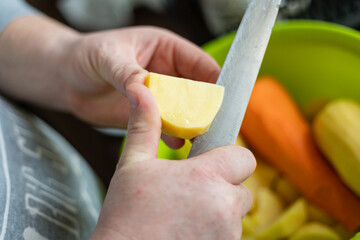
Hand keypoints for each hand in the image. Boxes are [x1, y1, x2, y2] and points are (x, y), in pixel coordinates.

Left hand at [63, 26, 219, 127]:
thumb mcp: (107, 57)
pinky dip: (174, 135)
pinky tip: (177, 143)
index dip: (214, 79)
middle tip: (214, 123)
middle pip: (198, 90)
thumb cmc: (85, 56)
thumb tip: (145, 88)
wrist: (66, 80)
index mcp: (165, 49)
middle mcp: (167, 73)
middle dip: (207, 106)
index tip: (223, 97)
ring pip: (185, 111)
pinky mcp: (148, 115)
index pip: (200, 63)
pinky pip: (166, 127)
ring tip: (200, 137)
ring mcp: (159, 96)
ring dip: (193, 123)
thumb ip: (129, 73)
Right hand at [90, 82, 255, 239]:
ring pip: (237, 211)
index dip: (228, 158)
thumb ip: (144, 125)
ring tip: (185, 213)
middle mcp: (224, 205)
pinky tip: (188, 231)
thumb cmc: (126, 216)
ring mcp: (228, 233)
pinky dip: (216, 230)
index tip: (208, 163)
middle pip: (242, 186)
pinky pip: (230, 233)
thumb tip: (142, 91)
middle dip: (222, 186)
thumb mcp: (133, 165)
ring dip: (219, 209)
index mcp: (205, 176)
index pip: (243, 157)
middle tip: (191, 192)